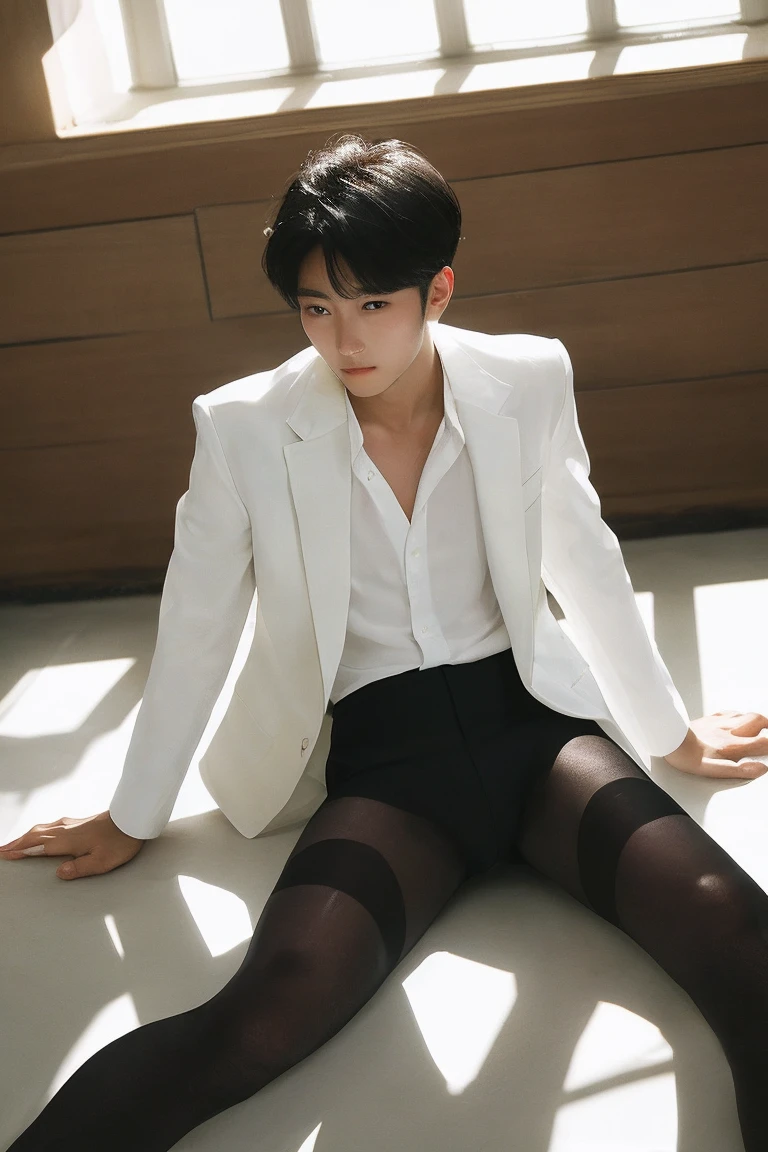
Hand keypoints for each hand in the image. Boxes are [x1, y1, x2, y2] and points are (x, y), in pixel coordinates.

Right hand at [0, 811, 144, 879]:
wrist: (133, 819)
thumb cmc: (120, 841)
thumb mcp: (101, 862)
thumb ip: (79, 868)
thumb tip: (59, 873)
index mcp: (68, 840)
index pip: (37, 846)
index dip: (20, 850)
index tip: (4, 854)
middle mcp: (66, 829)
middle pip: (35, 835)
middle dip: (16, 842)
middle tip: (2, 849)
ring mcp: (72, 823)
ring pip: (42, 829)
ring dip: (26, 836)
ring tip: (15, 843)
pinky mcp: (79, 822)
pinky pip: (51, 826)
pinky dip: (39, 831)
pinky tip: (41, 833)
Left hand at [664, 711, 767, 778]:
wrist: (668, 738)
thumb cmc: (687, 756)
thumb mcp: (713, 770)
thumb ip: (739, 770)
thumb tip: (760, 769)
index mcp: (732, 745)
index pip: (762, 742)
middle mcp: (728, 730)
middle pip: (757, 720)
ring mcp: (718, 722)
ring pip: (744, 714)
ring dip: (756, 719)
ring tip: (761, 725)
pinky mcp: (708, 719)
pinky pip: (728, 713)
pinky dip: (738, 715)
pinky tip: (736, 718)